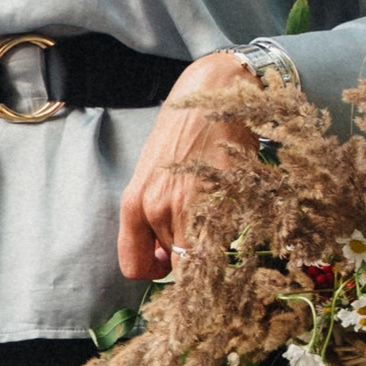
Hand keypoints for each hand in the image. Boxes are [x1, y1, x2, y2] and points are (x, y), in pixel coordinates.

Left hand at [115, 54, 255, 282]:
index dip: (155, 272)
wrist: (211, 93)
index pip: (135, 268)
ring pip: (201, 254)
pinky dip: (231, 232)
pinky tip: (231, 204)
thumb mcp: (151, 173)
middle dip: (188, 255)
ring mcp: (192, 204)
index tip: (169, 262)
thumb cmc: (181, 133)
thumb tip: (164, 256)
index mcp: (134, 203)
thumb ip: (152, 214)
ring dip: (211, 243)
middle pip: (175, 263)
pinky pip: (226, 238)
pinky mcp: (225, 197)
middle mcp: (158, 208)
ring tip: (217, 209)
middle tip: (201, 230)